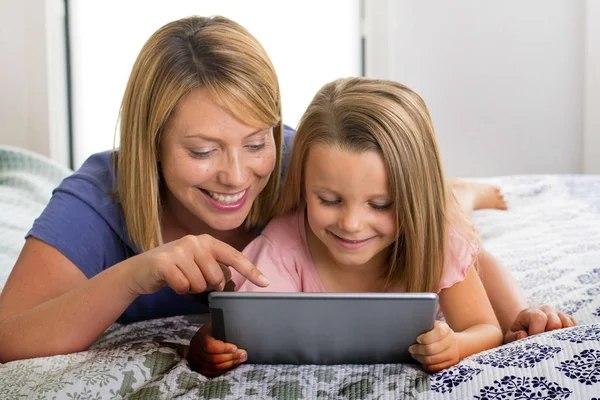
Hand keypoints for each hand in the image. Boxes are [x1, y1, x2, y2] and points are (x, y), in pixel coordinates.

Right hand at [124, 234, 268, 295]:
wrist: (141, 270)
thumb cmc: (175, 269)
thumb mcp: (197, 264)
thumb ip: (215, 268)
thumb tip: (232, 283)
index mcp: (207, 241)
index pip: (234, 256)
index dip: (251, 270)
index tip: (266, 283)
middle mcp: (195, 241)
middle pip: (216, 277)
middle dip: (206, 286)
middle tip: (192, 279)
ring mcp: (179, 250)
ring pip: (200, 284)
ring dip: (191, 288)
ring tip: (180, 278)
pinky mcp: (164, 262)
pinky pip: (183, 286)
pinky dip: (178, 290)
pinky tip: (171, 281)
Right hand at [188, 322, 246, 376]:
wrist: (205, 333)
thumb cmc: (216, 328)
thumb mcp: (220, 324)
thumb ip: (228, 329)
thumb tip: (243, 333)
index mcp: (201, 335)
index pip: (210, 345)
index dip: (224, 349)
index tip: (235, 348)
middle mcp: (195, 347)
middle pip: (212, 358)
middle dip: (230, 358)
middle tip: (243, 355)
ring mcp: (195, 358)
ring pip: (212, 367)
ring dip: (228, 365)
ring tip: (239, 360)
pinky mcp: (197, 366)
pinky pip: (209, 372)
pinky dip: (221, 370)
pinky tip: (230, 366)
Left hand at [409, 320, 458, 372]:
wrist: (455, 342)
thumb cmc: (436, 332)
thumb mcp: (432, 325)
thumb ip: (424, 326)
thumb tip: (411, 328)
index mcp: (445, 329)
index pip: (437, 333)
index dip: (425, 338)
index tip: (417, 339)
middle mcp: (451, 341)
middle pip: (432, 349)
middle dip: (418, 350)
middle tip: (411, 349)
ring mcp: (452, 353)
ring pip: (432, 360)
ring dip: (420, 358)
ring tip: (414, 354)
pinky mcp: (450, 363)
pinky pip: (435, 367)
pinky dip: (425, 365)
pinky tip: (421, 360)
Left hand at [504, 305, 576, 342]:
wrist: (527, 331)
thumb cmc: (518, 336)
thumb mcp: (510, 338)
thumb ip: (514, 337)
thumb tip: (524, 335)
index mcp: (530, 312)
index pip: (539, 318)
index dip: (537, 332)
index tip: (534, 342)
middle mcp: (545, 310)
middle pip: (555, 322)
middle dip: (550, 336)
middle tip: (544, 344)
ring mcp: (558, 313)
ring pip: (567, 324)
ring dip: (561, 336)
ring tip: (552, 343)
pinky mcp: (568, 319)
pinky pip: (574, 326)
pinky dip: (571, 335)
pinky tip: (562, 341)